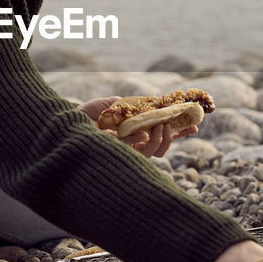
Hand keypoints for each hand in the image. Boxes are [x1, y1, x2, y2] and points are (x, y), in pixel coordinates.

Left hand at [78, 97, 196, 157]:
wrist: (67, 123)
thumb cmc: (86, 114)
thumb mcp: (112, 105)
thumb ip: (130, 106)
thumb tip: (149, 107)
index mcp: (134, 132)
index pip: (160, 133)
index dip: (178, 131)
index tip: (195, 124)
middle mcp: (133, 145)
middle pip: (162, 146)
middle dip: (178, 136)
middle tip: (187, 124)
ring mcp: (128, 152)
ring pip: (156, 152)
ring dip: (165, 139)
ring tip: (164, 126)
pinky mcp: (122, 157)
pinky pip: (143, 153)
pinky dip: (150, 141)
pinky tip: (150, 130)